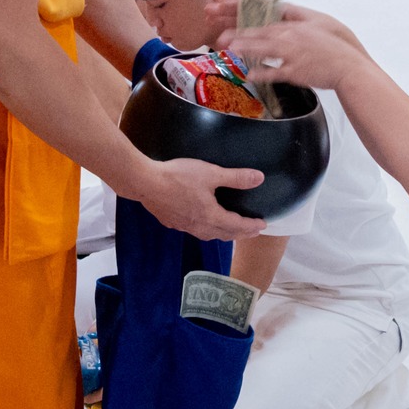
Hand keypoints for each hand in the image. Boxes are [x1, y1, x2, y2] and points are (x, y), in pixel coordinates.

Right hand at [136, 157, 267, 242]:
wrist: (145, 182)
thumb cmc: (178, 177)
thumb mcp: (211, 173)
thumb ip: (236, 177)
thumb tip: (259, 178)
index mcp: (211, 216)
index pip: (237, 225)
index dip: (251, 226)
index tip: (263, 225)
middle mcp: (199, 226)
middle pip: (224, 234)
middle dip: (240, 233)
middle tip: (252, 232)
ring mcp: (184, 226)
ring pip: (209, 235)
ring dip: (224, 234)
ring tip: (231, 231)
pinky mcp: (172, 222)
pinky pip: (195, 231)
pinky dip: (207, 230)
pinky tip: (203, 224)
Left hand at [215, 3, 370, 91]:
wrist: (349, 65)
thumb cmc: (335, 45)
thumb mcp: (316, 24)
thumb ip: (294, 21)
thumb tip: (275, 18)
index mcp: (295, 22)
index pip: (263, 12)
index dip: (242, 8)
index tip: (223, 5)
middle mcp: (292, 36)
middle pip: (259, 29)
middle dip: (236, 28)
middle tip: (217, 29)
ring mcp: (294, 54)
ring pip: (265, 48)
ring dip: (246, 47)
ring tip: (229, 47)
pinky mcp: (297, 72)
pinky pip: (276, 73)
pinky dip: (262, 73)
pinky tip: (249, 74)